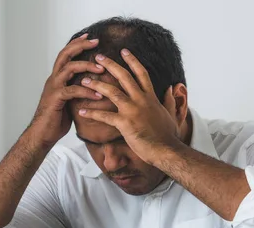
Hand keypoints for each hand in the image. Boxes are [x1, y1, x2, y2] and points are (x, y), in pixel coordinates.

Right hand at [30, 34, 103, 145]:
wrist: (43, 134)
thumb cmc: (57, 119)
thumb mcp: (69, 101)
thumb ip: (77, 90)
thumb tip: (92, 87)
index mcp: (57, 78)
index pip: (66, 55)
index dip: (77, 44)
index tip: (91, 38)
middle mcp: (54, 79)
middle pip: (65, 55)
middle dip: (81, 46)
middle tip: (96, 42)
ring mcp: (53, 88)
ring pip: (69, 69)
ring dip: (86, 67)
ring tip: (101, 69)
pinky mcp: (56, 99)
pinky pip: (72, 90)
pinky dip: (86, 91)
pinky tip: (98, 95)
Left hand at [77, 49, 182, 164]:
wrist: (166, 150)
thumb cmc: (168, 135)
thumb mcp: (170, 114)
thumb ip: (169, 100)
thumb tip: (172, 89)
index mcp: (150, 97)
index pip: (141, 73)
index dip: (132, 60)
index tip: (123, 51)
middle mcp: (141, 100)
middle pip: (124, 76)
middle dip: (110, 64)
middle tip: (99, 57)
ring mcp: (132, 110)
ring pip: (111, 92)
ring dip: (96, 85)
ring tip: (84, 80)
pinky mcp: (124, 123)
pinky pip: (104, 116)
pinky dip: (92, 114)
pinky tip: (82, 112)